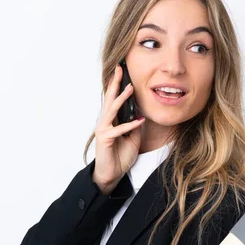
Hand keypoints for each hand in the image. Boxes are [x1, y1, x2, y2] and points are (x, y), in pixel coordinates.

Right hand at [92, 64, 144, 193]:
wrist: (111, 175)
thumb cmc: (120, 156)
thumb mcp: (133, 139)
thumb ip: (135, 126)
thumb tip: (140, 114)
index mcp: (112, 120)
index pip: (115, 99)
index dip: (119, 86)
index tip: (124, 72)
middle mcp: (106, 122)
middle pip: (110, 98)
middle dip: (115, 83)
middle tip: (120, 69)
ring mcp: (104, 129)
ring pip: (112, 110)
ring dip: (121, 98)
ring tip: (129, 87)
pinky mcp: (105, 139)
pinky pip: (119, 129)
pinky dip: (130, 125)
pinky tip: (139, 120)